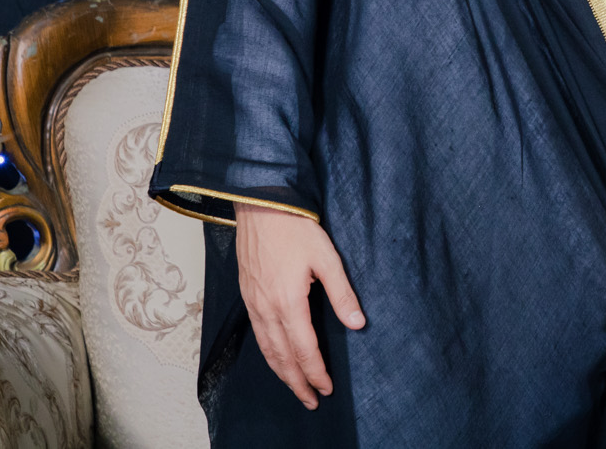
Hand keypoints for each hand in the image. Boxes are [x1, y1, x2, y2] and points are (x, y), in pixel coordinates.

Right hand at [235, 202, 365, 409]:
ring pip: (266, 349)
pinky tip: (275, 358)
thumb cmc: (295, 228)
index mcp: (288, 301)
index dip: (316, 372)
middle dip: (298, 382)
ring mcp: (253, 303)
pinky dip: (267, 354)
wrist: (261, 206)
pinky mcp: (248, 295)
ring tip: (295, 388)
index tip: (327, 388)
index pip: (304, 349)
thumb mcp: (327, 258)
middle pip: (282, 357)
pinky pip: (257, 334)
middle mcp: (267, 308)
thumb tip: (358, 322)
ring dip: (281, 372)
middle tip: (312, 400)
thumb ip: (342, 292)